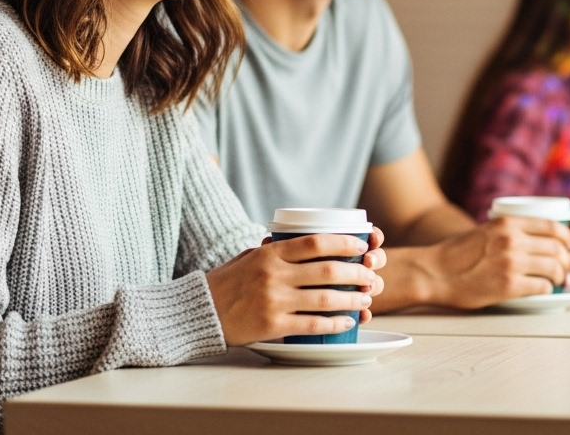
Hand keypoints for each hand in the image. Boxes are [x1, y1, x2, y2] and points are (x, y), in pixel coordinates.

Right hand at [206, 230, 385, 345]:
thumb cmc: (226, 283)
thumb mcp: (248, 257)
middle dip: (356, 273)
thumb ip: (276, 250)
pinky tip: (347, 321)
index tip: (361, 244)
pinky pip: (312, 324)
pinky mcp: (272, 325)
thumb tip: (306, 242)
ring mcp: (274, 301)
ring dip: (352, 299)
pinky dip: (334, 323)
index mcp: (269, 254)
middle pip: (328, 271)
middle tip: (370, 275)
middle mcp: (274, 275)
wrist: (199, 312)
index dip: (343, 243)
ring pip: (325, 299)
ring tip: (366, 299)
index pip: (315, 243)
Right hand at [426, 215, 569, 308]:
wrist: (435, 272)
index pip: (553, 227)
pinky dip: (548, 289)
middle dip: (567, 259)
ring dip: (561, 276)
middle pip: (558, 248)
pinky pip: (543, 286)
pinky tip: (542, 290)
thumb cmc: (460, 253)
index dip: (567, 238)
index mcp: (508, 223)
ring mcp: (511, 263)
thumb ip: (513, 231)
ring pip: (555, 267)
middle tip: (566, 268)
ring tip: (557, 280)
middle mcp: (512, 240)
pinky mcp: (508, 285)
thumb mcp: (488, 231)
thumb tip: (542, 237)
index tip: (568, 247)